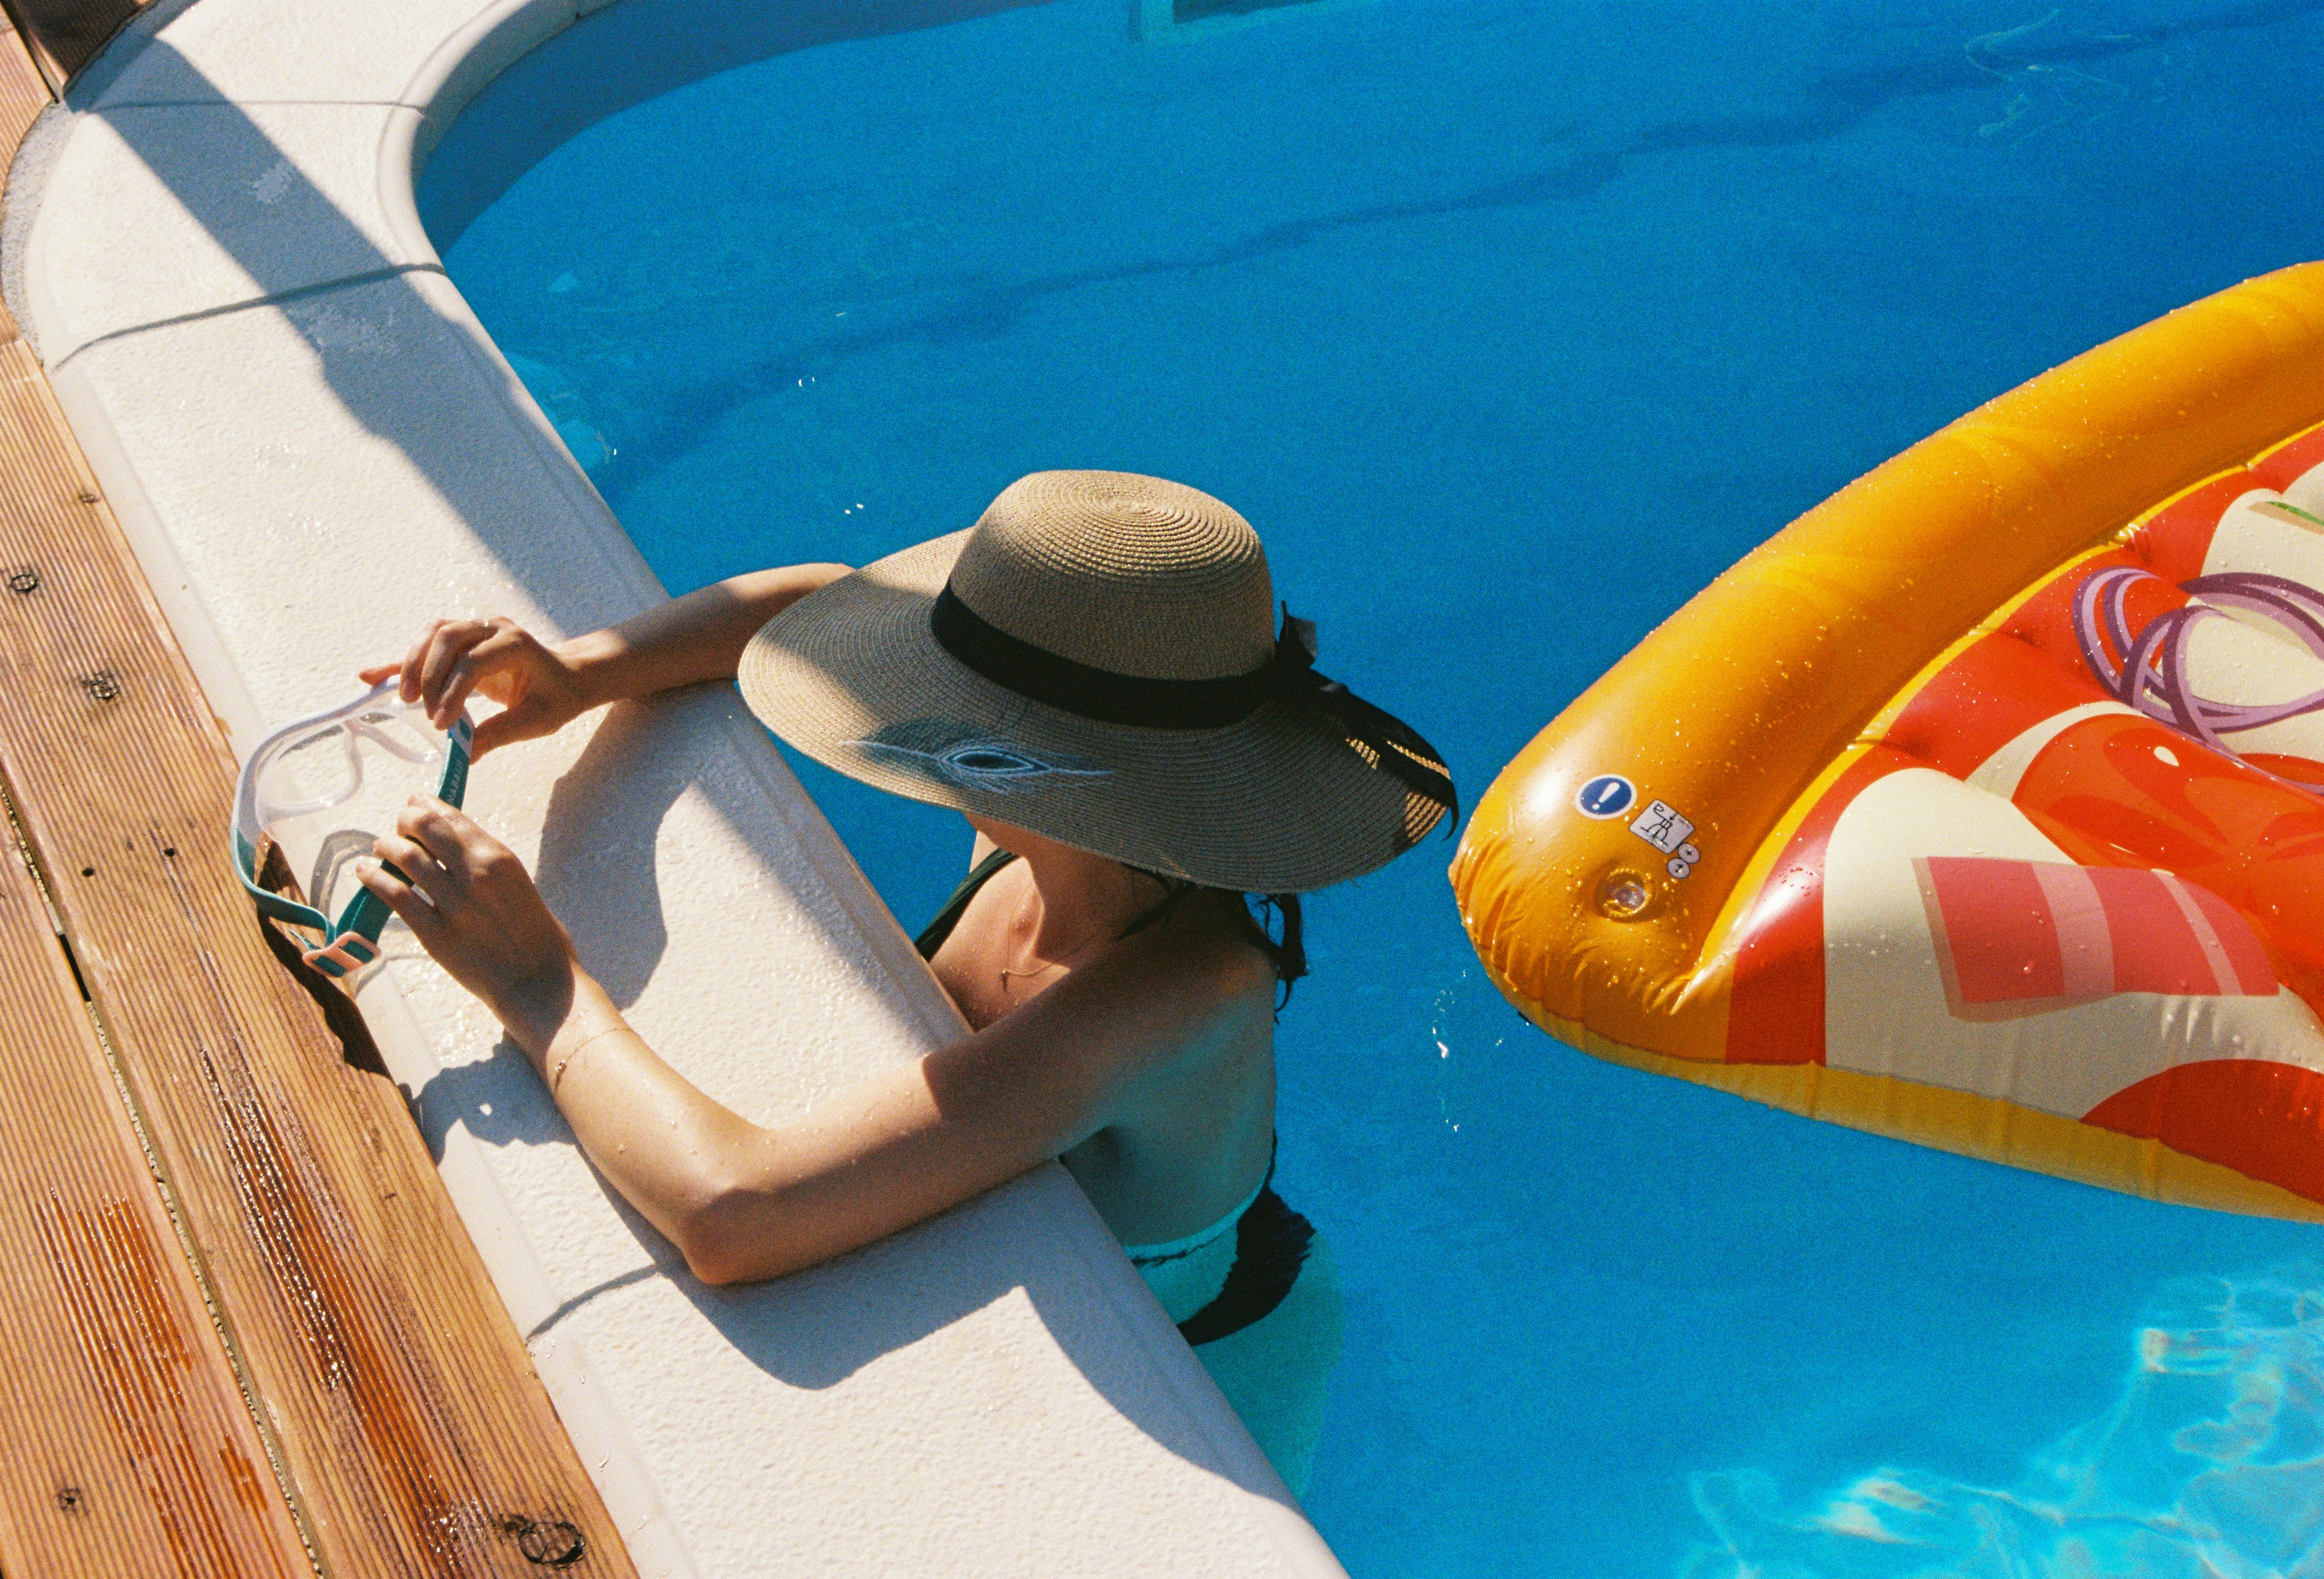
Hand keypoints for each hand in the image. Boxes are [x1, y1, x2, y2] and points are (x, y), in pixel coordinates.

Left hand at [358, 797, 580, 1050]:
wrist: (539, 984)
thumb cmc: (538, 938)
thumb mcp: (519, 885)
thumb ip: (488, 865)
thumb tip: (452, 849)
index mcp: (500, 858)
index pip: (452, 817)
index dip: (426, 804)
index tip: (414, 802)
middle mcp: (475, 874)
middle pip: (424, 828)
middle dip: (404, 820)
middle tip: (397, 826)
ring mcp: (453, 905)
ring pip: (405, 858)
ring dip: (386, 847)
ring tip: (379, 848)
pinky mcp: (435, 935)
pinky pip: (395, 897)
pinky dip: (374, 879)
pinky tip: (365, 872)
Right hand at [359, 616, 588, 758]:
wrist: (568, 676)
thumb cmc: (557, 696)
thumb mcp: (537, 720)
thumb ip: (500, 733)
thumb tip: (464, 755)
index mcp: (516, 644)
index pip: (474, 661)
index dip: (453, 692)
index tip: (442, 726)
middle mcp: (493, 628)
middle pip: (447, 636)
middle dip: (428, 674)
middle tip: (423, 712)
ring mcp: (475, 629)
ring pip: (432, 633)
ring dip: (412, 663)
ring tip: (403, 698)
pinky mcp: (461, 640)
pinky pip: (425, 645)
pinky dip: (400, 661)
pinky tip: (370, 676)